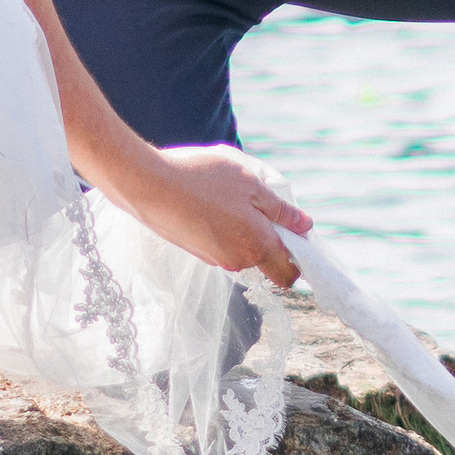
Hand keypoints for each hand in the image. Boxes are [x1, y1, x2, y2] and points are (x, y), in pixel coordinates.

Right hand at [133, 144, 311, 287]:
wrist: (150, 185)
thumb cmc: (203, 180)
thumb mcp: (251, 186)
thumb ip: (280, 210)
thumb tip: (304, 226)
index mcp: (257, 246)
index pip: (288, 274)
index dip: (298, 259)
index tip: (296, 236)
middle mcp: (237, 260)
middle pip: (265, 260)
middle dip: (268, 238)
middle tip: (259, 204)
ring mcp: (213, 258)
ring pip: (241, 250)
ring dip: (243, 230)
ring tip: (227, 197)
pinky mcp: (195, 251)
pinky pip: (220, 244)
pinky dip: (222, 229)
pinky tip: (208, 203)